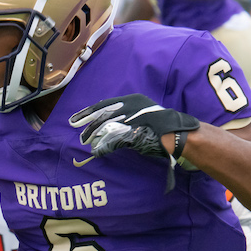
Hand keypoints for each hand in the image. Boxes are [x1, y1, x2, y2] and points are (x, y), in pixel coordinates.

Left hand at [69, 95, 199, 189]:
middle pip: (103, 114)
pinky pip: (114, 140)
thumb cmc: (161, 127)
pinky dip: (104, 146)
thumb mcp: (141, 115)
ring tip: (84, 140)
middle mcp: (131, 106)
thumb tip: (109, 124)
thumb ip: (126, 117)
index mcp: (133, 100)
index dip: (90, 110)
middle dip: (86, 120)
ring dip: (93, 134)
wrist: (178, 134)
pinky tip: (96, 151)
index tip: (78, 116)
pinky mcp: (134, 133)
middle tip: (73, 124)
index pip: (106, 104)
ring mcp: (133, 120)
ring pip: (106, 126)